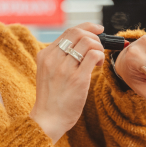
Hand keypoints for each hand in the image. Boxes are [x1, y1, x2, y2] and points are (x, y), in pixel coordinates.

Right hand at [30, 23, 104, 143]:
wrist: (47, 119)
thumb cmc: (51, 98)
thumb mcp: (48, 72)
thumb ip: (59, 58)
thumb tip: (81, 44)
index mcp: (45, 55)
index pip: (69, 31)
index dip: (87, 27)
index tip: (98, 29)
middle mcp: (54, 59)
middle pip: (79, 33)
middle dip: (94, 36)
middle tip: (99, 46)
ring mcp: (65, 68)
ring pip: (88, 42)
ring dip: (99, 47)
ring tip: (97, 59)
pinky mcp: (78, 79)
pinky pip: (94, 55)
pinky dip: (100, 56)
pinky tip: (98, 65)